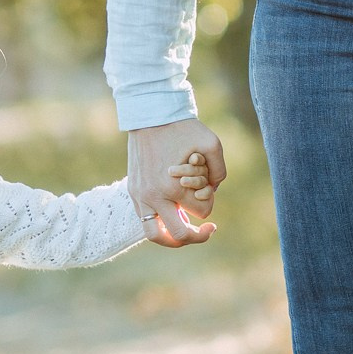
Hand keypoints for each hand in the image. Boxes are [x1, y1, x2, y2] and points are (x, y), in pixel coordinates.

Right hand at [127, 118, 226, 246]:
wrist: (149, 114)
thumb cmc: (183, 128)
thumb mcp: (212, 144)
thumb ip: (220, 171)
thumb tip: (213, 190)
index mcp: (174, 188)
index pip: (202, 213)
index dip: (210, 204)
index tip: (209, 191)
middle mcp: (155, 197)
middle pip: (180, 235)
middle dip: (198, 236)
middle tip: (208, 230)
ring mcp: (140, 196)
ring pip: (155, 235)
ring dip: (172, 239)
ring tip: (185, 232)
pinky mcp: (133, 191)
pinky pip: (145, 219)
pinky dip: (160, 223)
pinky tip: (171, 212)